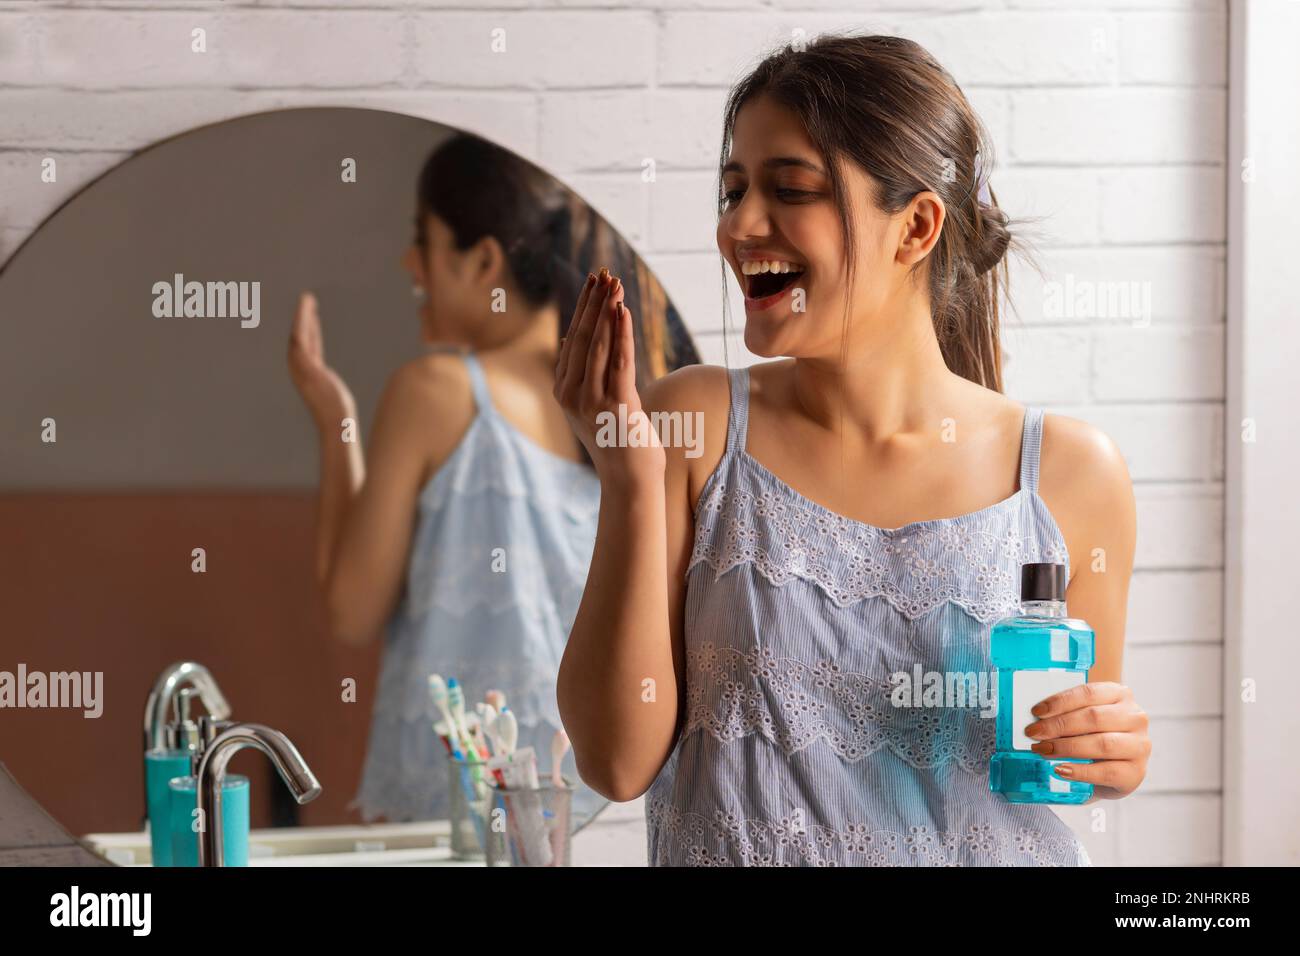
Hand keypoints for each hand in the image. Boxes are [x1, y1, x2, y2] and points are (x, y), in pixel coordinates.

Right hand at [288, 291, 356, 431]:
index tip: (312, 313)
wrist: (336, 424)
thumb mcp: (332, 390)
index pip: (307, 345)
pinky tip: (308, 311)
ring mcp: (300, 367)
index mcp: (307, 372)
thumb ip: (326, 382)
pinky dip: (303, 323)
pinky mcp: (306, 366)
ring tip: (307, 298)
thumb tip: (330, 383)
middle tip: (308, 298)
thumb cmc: (337, 414)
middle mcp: (299, 368)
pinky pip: (302, 339)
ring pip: (298, 334)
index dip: (309, 328)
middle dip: (303, 317)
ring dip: (302, 315)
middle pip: (299, 336)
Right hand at [553, 268, 664, 486]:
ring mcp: (592, 402)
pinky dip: (622, 333)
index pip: (573, 340)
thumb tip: (586, 339)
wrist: (629, 480)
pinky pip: (619, 361)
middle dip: (594, 303)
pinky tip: (624, 310)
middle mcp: (572, 395)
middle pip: (583, 338)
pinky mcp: (616, 406)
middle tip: (604, 274)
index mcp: (564, 392)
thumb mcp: (596, 406)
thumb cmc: (618, 442)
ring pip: (599, 345)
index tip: (595, 283)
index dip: (584, 309)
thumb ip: (588, 376)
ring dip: (608, 311)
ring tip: (615, 284)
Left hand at [1025, 681, 1150, 799]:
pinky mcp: (1136, 772)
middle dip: (1058, 725)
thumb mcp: (1084, 719)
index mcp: (1120, 695)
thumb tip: (1034, 718)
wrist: (1116, 770)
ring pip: (1101, 744)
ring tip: (1043, 750)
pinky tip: (1060, 769)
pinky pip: (1106, 771)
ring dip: (1066, 747)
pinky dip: (1080, 771)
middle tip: (1034, 733)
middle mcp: (1135, 718)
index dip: (1060, 701)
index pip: (1088, 693)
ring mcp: (1139, 746)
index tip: (1037, 711)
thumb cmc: (1094, 737)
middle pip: (1094, 718)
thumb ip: (1066, 713)